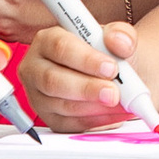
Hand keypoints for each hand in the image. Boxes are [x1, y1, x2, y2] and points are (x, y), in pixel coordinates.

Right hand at [16, 18, 143, 131]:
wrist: (114, 76)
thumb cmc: (107, 54)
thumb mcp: (116, 37)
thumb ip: (120, 34)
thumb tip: (120, 42)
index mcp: (47, 40)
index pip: (60, 47)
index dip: (86, 59)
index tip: (111, 68)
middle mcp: (36, 68)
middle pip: (53, 80)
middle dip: (87, 88)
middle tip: (114, 93)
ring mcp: (39, 97)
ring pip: (63, 105)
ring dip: (95, 107)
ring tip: (121, 104)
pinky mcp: (51, 119)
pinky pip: (71, 124)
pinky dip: (97, 121)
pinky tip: (115, 114)